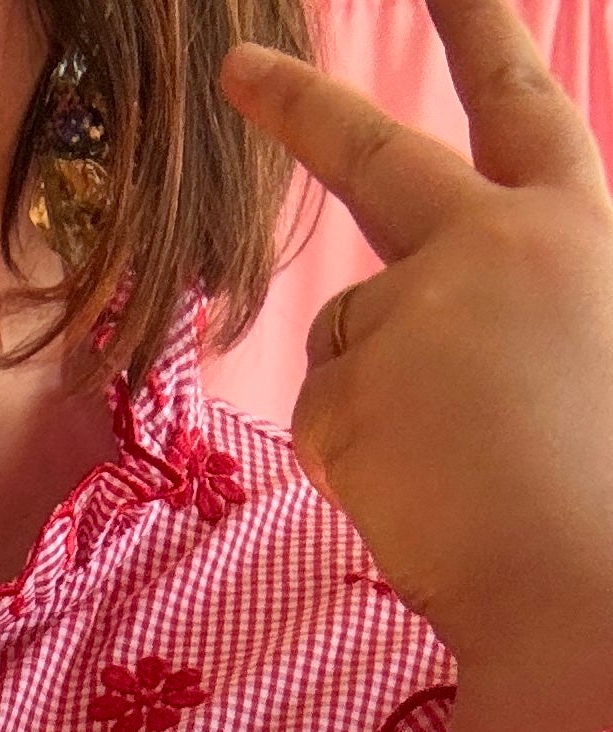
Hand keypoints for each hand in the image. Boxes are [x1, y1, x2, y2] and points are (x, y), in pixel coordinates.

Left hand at [221, 0, 612, 731]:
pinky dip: (361, 468)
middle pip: (375, 158)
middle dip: (300, 103)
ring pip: (353, 344)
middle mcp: (488, 248)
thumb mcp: (592, 358)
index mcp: (573, 237)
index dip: (481, 29)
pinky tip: (427, 501)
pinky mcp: (346, 389)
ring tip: (466, 474)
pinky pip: (328, 425)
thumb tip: (441, 340)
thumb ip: (524, 308)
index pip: (521, 107)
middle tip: (237, 67)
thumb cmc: (604, 494)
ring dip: (383, 406)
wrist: (586, 593)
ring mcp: (410, 312)